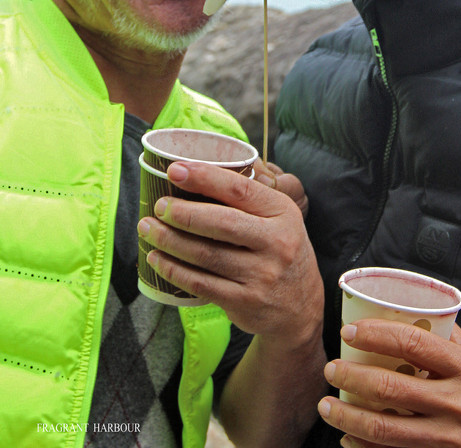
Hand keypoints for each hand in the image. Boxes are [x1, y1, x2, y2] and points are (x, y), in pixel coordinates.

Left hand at [137, 160, 321, 337]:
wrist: (301, 307)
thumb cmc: (279, 250)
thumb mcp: (280, 218)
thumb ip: (250, 196)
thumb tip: (202, 166)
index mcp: (283, 212)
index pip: (241, 189)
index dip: (205, 178)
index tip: (175, 170)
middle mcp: (276, 243)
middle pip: (221, 222)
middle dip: (182, 212)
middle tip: (158, 205)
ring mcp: (261, 275)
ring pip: (206, 254)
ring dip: (169, 240)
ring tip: (147, 228)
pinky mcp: (244, 302)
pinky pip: (201, 283)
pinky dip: (173, 270)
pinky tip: (157, 259)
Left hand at [317, 320, 460, 447]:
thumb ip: (446, 338)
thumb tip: (409, 309)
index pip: (413, 343)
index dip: (376, 335)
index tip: (349, 332)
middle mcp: (458, 403)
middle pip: (391, 389)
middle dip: (351, 378)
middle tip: (331, 369)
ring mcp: (449, 439)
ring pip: (386, 430)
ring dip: (349, 417)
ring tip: (328, 406)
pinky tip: (348, 440)